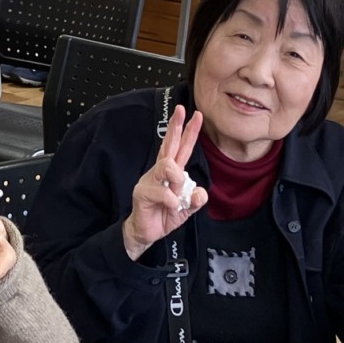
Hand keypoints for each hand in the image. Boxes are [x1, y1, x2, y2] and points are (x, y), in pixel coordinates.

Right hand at [122, 105, 208, 261]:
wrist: (146, 232)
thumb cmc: (164, 215)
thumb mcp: (187, 209)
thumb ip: (196, 200)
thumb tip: (200, 193)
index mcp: (172, 173)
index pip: (182, 148)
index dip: (189, 132)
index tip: (196, 115)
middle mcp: (160, 172)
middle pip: (169, 145)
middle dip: (176, 127)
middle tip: (181, 110)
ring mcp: (150, 180)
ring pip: (167, 166)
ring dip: (178, 179)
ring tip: (178, 194)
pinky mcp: (142, 192)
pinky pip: (163, 192)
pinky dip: (171, 201)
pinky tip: (170, 207)